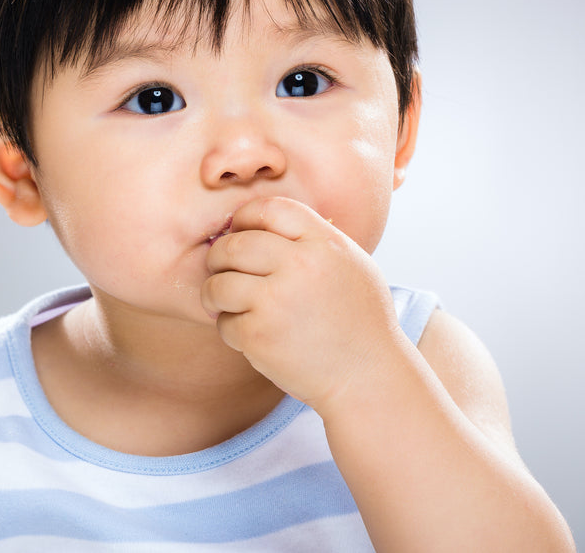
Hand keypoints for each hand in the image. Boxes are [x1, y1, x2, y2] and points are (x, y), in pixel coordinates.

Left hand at [201, 196, 399, 412]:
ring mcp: (277, 301)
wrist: (368, 376)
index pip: (269, 208)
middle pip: (233, 245)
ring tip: (227, 303)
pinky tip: (252, 334)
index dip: (245, 217)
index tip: (239, 232)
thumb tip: (257, 226)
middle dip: (218, 257)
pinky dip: (231, 330)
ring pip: (218, 283)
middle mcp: (300, 266)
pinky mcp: (260, 336)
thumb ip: (310, 240)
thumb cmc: (358, 320)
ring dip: (215, 294)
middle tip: (221, 270)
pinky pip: (224, 322)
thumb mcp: (350, 264)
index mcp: (324, 243)